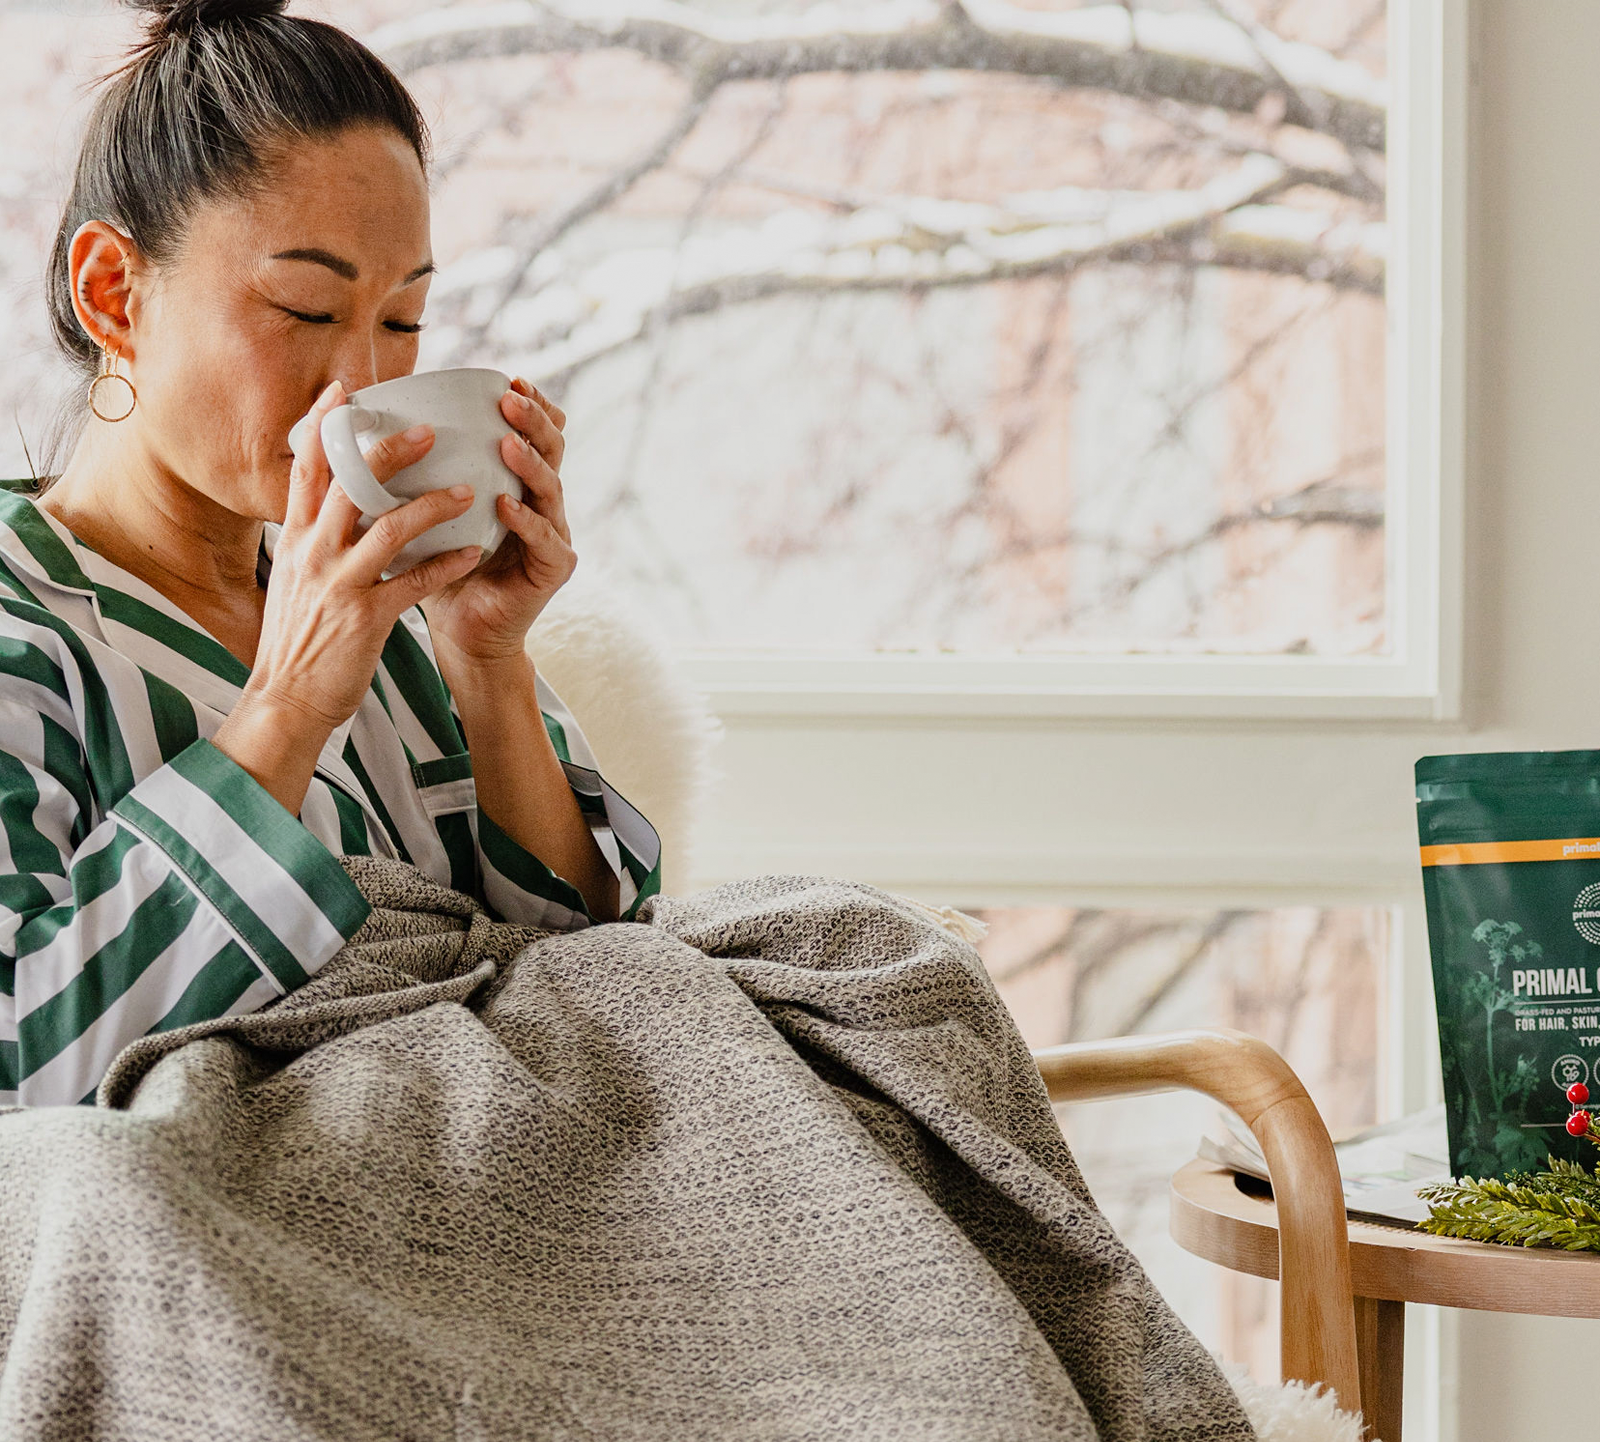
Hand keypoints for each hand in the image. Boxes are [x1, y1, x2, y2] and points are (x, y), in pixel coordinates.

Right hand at [241, 380, 484, 735]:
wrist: (287, 699)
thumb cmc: (300, 639)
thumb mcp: (297, 577)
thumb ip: (315, 538)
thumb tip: (334, 502)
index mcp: (296, 539)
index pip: (306, 469)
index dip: (324, 425)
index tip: (346, 389)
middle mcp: (312, 553)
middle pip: (349, 485)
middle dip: (389, 451)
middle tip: (429, 428)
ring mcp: (338, 585)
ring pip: (387, 529)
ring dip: (432, 505)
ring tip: (468, 490)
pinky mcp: (364, 619)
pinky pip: (411, 584)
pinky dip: (444, 565)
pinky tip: (473, 552)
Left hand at [418, 377, 575, 666]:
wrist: (461, 634)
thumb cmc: (438, 572)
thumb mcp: (423, 514)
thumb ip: (410, 474)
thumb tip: (354, 426)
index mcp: (515, 484)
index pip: (531, 433)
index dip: (529, 404)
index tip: (506, 378)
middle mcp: (541, 504)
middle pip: (550, 449)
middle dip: (533, 420)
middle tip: (509, 398)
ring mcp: (552, 535)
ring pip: (551, 489)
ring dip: (529, 463)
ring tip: (508, 444)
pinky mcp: (552, 570)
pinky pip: (545, 540)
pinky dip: (526, 522)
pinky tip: (507, 505)